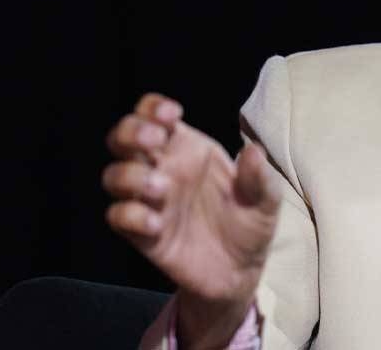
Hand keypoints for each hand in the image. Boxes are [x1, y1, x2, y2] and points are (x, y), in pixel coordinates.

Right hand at [103, 93, 281, 346]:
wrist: (241, 272)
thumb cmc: (250, 223)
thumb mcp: (266, 200)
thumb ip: (259, 177)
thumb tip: (253, 151)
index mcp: (189, 149)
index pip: (155, 116)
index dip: (153, 107)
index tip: (172, 115)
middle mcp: (163, 169)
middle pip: (123, 138)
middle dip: (131, 131)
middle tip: (156, 140)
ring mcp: (149, 201)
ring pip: (114, 175)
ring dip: (130, 175)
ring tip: (162, 187)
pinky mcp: (142, 234)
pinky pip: (118, 217)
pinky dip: (131, 215)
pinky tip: (157, 224)